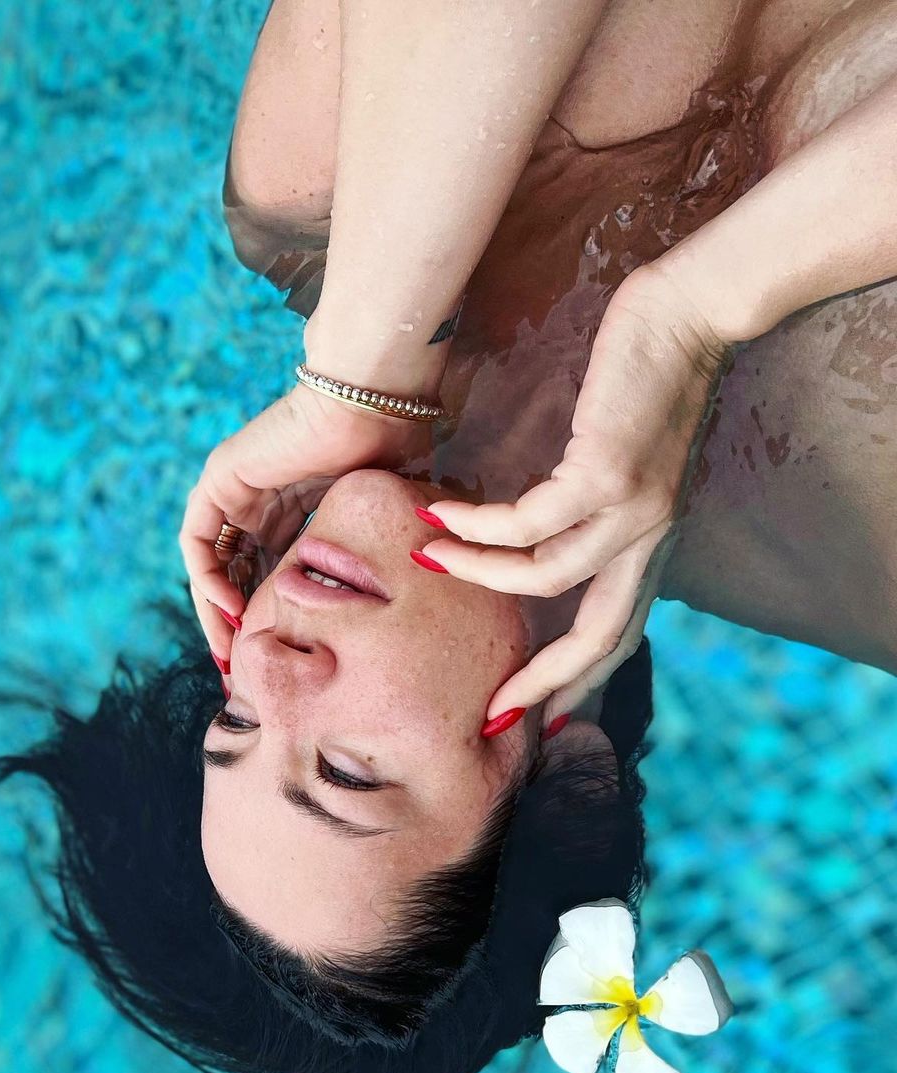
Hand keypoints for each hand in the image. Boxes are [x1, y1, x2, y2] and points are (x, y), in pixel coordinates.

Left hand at [180, 379, 430, 663]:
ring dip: (214, 610)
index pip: (267, 572)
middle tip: (242, 670)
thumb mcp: (373, 523)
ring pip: (210, 563)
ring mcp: (236, 489)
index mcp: (292, 508)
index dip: (269, 616)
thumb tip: (387, 610)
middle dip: (236, 624)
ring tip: (230, 652)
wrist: (371, 408)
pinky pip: (198, 541)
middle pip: (234, 574)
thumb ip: (364, 558)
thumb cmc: (389, 454)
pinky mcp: (219, 480)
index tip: (277, 658)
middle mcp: (259, 501)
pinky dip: (207, 578)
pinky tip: (230, 610)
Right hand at [415, 263, 729, 725]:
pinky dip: (477, 525)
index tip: (535, 715)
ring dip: (479, 575)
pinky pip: (526, 523)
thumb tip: (528, 534)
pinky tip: (443, 510)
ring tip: (429, 557)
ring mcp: (633, 510)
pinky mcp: (606, 474)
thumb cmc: (647, 379)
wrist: (688, 313)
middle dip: (544, 681)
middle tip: (493, 709)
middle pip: (601, 638)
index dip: (578, 683)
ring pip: (546, 578)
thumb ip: (589, 506)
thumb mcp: (622, 461)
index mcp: (654, 542)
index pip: (620, 634)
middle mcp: (651, 538)